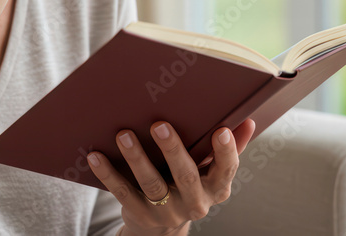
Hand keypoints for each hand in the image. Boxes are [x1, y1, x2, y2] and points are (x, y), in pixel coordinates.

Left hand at [86, 118, 255, 234]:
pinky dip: (108, 173)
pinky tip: (96, 155)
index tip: (221, 131)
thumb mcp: (211, 170)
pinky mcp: (141, 214)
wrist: (161, 226)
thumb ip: (230, 147)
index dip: (226, 153)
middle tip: (159, 124)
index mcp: (216, 188)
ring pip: (152, 184)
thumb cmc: (189, 182)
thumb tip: (249, 121)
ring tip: (124, 134)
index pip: (226, 171)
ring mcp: (167, 211)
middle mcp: (195, 202)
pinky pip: (123, 192)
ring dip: (136, 158)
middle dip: (173, 149)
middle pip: (185, 175)